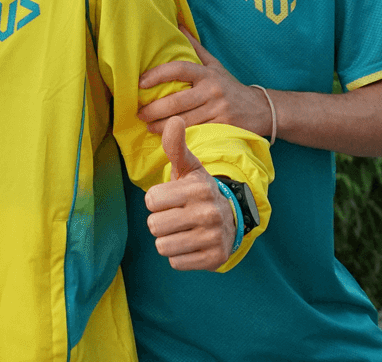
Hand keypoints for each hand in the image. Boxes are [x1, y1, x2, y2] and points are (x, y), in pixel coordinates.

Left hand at [137, 26, 271, 137]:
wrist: (262, 109)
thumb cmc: (229, 86)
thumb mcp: (214, 65)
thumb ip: (194, 48)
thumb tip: (177, 22)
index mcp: (207, 73)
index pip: (179, 69)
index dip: (157, 74)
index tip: (139, 82)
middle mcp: (213, 91)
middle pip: (176, 101)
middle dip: (153, 109)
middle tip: (138, 113)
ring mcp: (219, 111)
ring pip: (184, 121)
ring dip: (161, 126)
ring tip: (147, 126)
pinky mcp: (224, 128)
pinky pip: (196, 133)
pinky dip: (180, 136)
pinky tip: (168, 137)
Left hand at [144, 117, 235, 270]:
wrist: (230, 219)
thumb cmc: (198, 191)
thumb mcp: (189, 168)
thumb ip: (175, 146)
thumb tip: (174, 119)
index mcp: (198, 188)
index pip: (151, 200)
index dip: (157, 200)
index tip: (172, 198)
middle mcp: (208, 213)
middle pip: (154, 225)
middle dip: (160, 221)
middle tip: (177, 216)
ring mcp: (213, 238)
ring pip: (163, 245)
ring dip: (168, 239)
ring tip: (183, 229)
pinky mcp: (214, 259)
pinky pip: (175, 262)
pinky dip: (179, 255)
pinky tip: (191, 244)